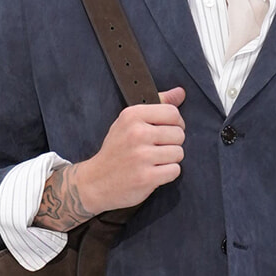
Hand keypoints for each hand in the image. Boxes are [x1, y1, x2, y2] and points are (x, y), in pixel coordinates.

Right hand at [33, 88, 185, 232]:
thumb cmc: (116, 151)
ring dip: (170, 160)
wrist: (95, 182)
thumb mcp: (128, 122)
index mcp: (132, 115)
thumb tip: (180, 92)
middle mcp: (137, 133)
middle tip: (157, 149)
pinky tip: (154, 173)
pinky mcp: (147, 177)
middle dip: (173, 144)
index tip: (168, 131)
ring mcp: (142, 156)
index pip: (173, 113)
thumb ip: (156, 105)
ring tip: (154, 162)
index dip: (176, 124)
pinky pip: (175, 170)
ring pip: (179, 153)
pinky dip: (168, 174)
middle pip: (179, 134)